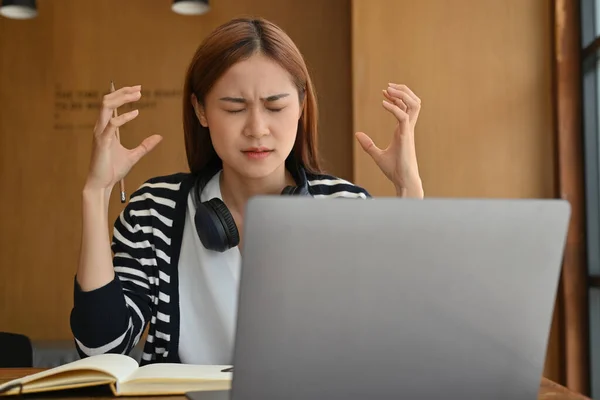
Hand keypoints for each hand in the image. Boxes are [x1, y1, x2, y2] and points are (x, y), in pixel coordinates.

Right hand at [85, 85, 161, 192]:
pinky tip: (135, 113)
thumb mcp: (134, 156)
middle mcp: (102, 128)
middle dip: (122, 92)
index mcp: (107, 129)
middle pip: (107, 101)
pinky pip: (111, 124)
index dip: (123, 95)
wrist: (102, 184)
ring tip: (136, 95)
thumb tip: (159, 137)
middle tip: (138, 89)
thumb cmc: (113, 170)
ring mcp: (101, 134)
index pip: (111, 105)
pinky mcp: (102, 142)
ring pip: (105, 107)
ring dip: (121, 98)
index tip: (138, 90)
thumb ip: (145, 146)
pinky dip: (123, 117)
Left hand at [355, 83, 423, 197]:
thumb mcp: (377, 155)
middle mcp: (408, 128)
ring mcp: (408, 132)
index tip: (384, 91)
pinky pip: (403, 117)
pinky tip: (383, 103)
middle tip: (388, 86)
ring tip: (389, 90)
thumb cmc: (394, 170)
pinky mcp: (406, 137)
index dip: (397, 97)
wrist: (403, 181)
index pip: (405, 107)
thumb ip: (368, 145)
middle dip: (403, 91)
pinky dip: (394, 108)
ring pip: (414, 105)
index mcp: (403, 131)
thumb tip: (357, 134)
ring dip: (402, 95)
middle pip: (413, 102)